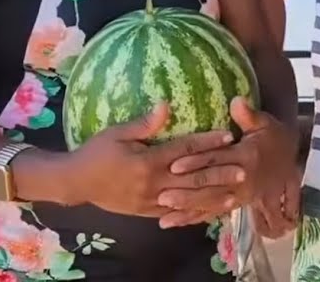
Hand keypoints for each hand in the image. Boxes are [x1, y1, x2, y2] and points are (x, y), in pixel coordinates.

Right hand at [64, 103, 234, 217]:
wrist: (75, 182)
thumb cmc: (95, 153)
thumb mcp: (116, 133)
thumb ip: (144, 124)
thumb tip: (166, 105)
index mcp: (148, 161)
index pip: (185, 150)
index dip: (208, 142)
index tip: (229, 136)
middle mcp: (153, 183)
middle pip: (193, 179)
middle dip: (219, 175)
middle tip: (244, 171)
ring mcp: (150, 200)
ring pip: (187, 200)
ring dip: (212, 198)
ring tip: (234, 197)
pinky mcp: (146, 212)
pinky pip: (174, 214)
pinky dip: (193, 213)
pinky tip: (209, 212)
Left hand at [158, 98, 299, 228]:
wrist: (292, 161)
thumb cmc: (274, 138)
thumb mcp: (266, 123)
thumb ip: (249, 114)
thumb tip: (236, 100)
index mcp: (246, 156)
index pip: (217, 159)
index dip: (196, 162)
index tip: (174, 165)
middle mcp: (243, 178)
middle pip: (211, 185)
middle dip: (187, 192)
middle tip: (163, 195)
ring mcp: (240, 195)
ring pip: (210, 203)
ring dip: (188, 209)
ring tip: (165, 214)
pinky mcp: (236, 204)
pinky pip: (213, 213)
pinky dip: (194, 219)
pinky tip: (175, 222)